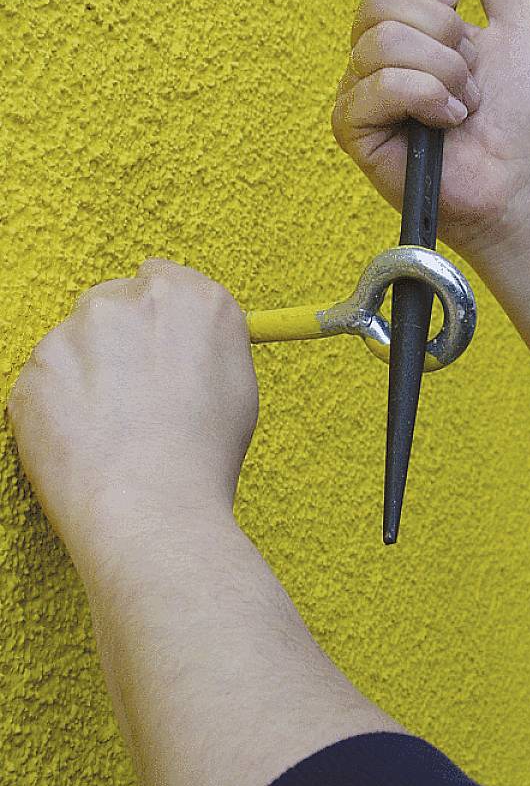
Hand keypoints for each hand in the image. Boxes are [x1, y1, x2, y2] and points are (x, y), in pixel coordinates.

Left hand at [6, 259, 257, 568]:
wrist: (150, 507)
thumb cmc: (203, 457)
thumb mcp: (239, 385)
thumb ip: (211, 343)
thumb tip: (193, 342)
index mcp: (191, 298)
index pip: (161, 279)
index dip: (158, 318)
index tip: (155, 346)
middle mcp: (132, 301)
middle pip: (112, 302)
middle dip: (116, 340)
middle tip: (133, 397)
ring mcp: (75, 332)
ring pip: (74, 343)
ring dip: (86, 374)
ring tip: (112, 431)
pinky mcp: (34, 369)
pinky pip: (45, 382)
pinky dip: (57, 408)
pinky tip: (86, 443)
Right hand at [332, 0, 529, 264]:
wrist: (528, 180)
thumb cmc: (527, 118)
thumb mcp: (524, 25)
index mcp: (408, 28)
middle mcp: (377, 57)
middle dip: (443, 32)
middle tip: (469, 69)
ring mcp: (363, 93)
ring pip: (381, 40)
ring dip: (444, 69)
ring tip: (464, 103)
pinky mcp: (355, 131)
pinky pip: (378, 85)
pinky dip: (426, 97)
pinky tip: (446, 122)